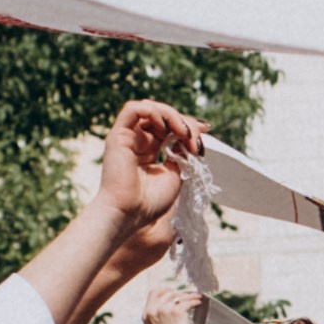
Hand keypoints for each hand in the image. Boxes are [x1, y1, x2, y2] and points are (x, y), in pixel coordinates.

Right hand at [95, 99, 202, 242]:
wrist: (128, 215)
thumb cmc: (149, 203)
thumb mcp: (175, 176)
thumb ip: (182, 155)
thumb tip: (188, 138)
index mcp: (149, 150)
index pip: (170, 127)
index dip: (188, 125)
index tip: (206, 130)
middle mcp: (138, 141)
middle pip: (163, 116)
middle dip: (185, 123)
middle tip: (195, 140)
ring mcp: (127, 136)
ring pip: (150, 108)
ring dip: (172, 115)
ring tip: (183, 133)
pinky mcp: (118, 135)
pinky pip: (132, 109)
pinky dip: (152, 111)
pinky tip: (164, 126)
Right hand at [144, 290, 200, 323]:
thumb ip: (160, 313)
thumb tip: (172, 300)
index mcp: (147, 313)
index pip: (154, 292)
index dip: (166, 291)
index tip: (176, 293)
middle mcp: (154, 309)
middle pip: (169, 292)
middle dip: (181, 293)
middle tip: (191, 296)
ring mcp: (165, 309)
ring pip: (180, 296)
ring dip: (190, 296)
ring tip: (197, 299)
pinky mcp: (177, 311)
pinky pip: (188, 302)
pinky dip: (195, 301)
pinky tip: (199, 304)